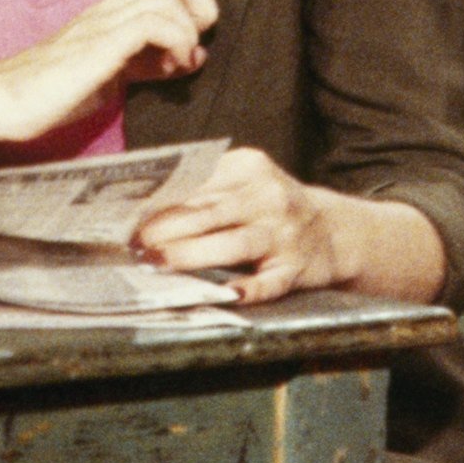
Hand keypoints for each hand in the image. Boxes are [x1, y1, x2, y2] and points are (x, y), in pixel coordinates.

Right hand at [0, 0, 216, 144]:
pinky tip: (167, 69)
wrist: (4, 100)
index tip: (188, 49)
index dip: (196, 7)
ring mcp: (105, 21)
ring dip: (187, 34)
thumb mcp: (114, 73)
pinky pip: (154, 23)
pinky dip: (174, 43)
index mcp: (115, 9)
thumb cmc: (52, 91)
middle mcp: (113, 6)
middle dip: (204, 10)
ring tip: (176, 65)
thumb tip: (193, 58)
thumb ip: (151, 61)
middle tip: (191, 50)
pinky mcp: (100, 43)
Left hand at [133, 150, 357, 301]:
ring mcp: (285, 234)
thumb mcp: (243, 183)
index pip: (198, 185)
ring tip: (161, 263)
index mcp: (250, 168)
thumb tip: (142, 211)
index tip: (130, 218)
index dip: (162, 203)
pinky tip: (227, 294)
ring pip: (236, 244)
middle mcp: (269, 197)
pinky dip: (250, 289)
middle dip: (169, 229)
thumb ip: (203, 189)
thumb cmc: (269, 207)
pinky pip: (270, 281)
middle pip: (211, 213)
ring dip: (195, 255)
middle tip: (137, 244)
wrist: (334, 230)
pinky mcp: (296, 269)